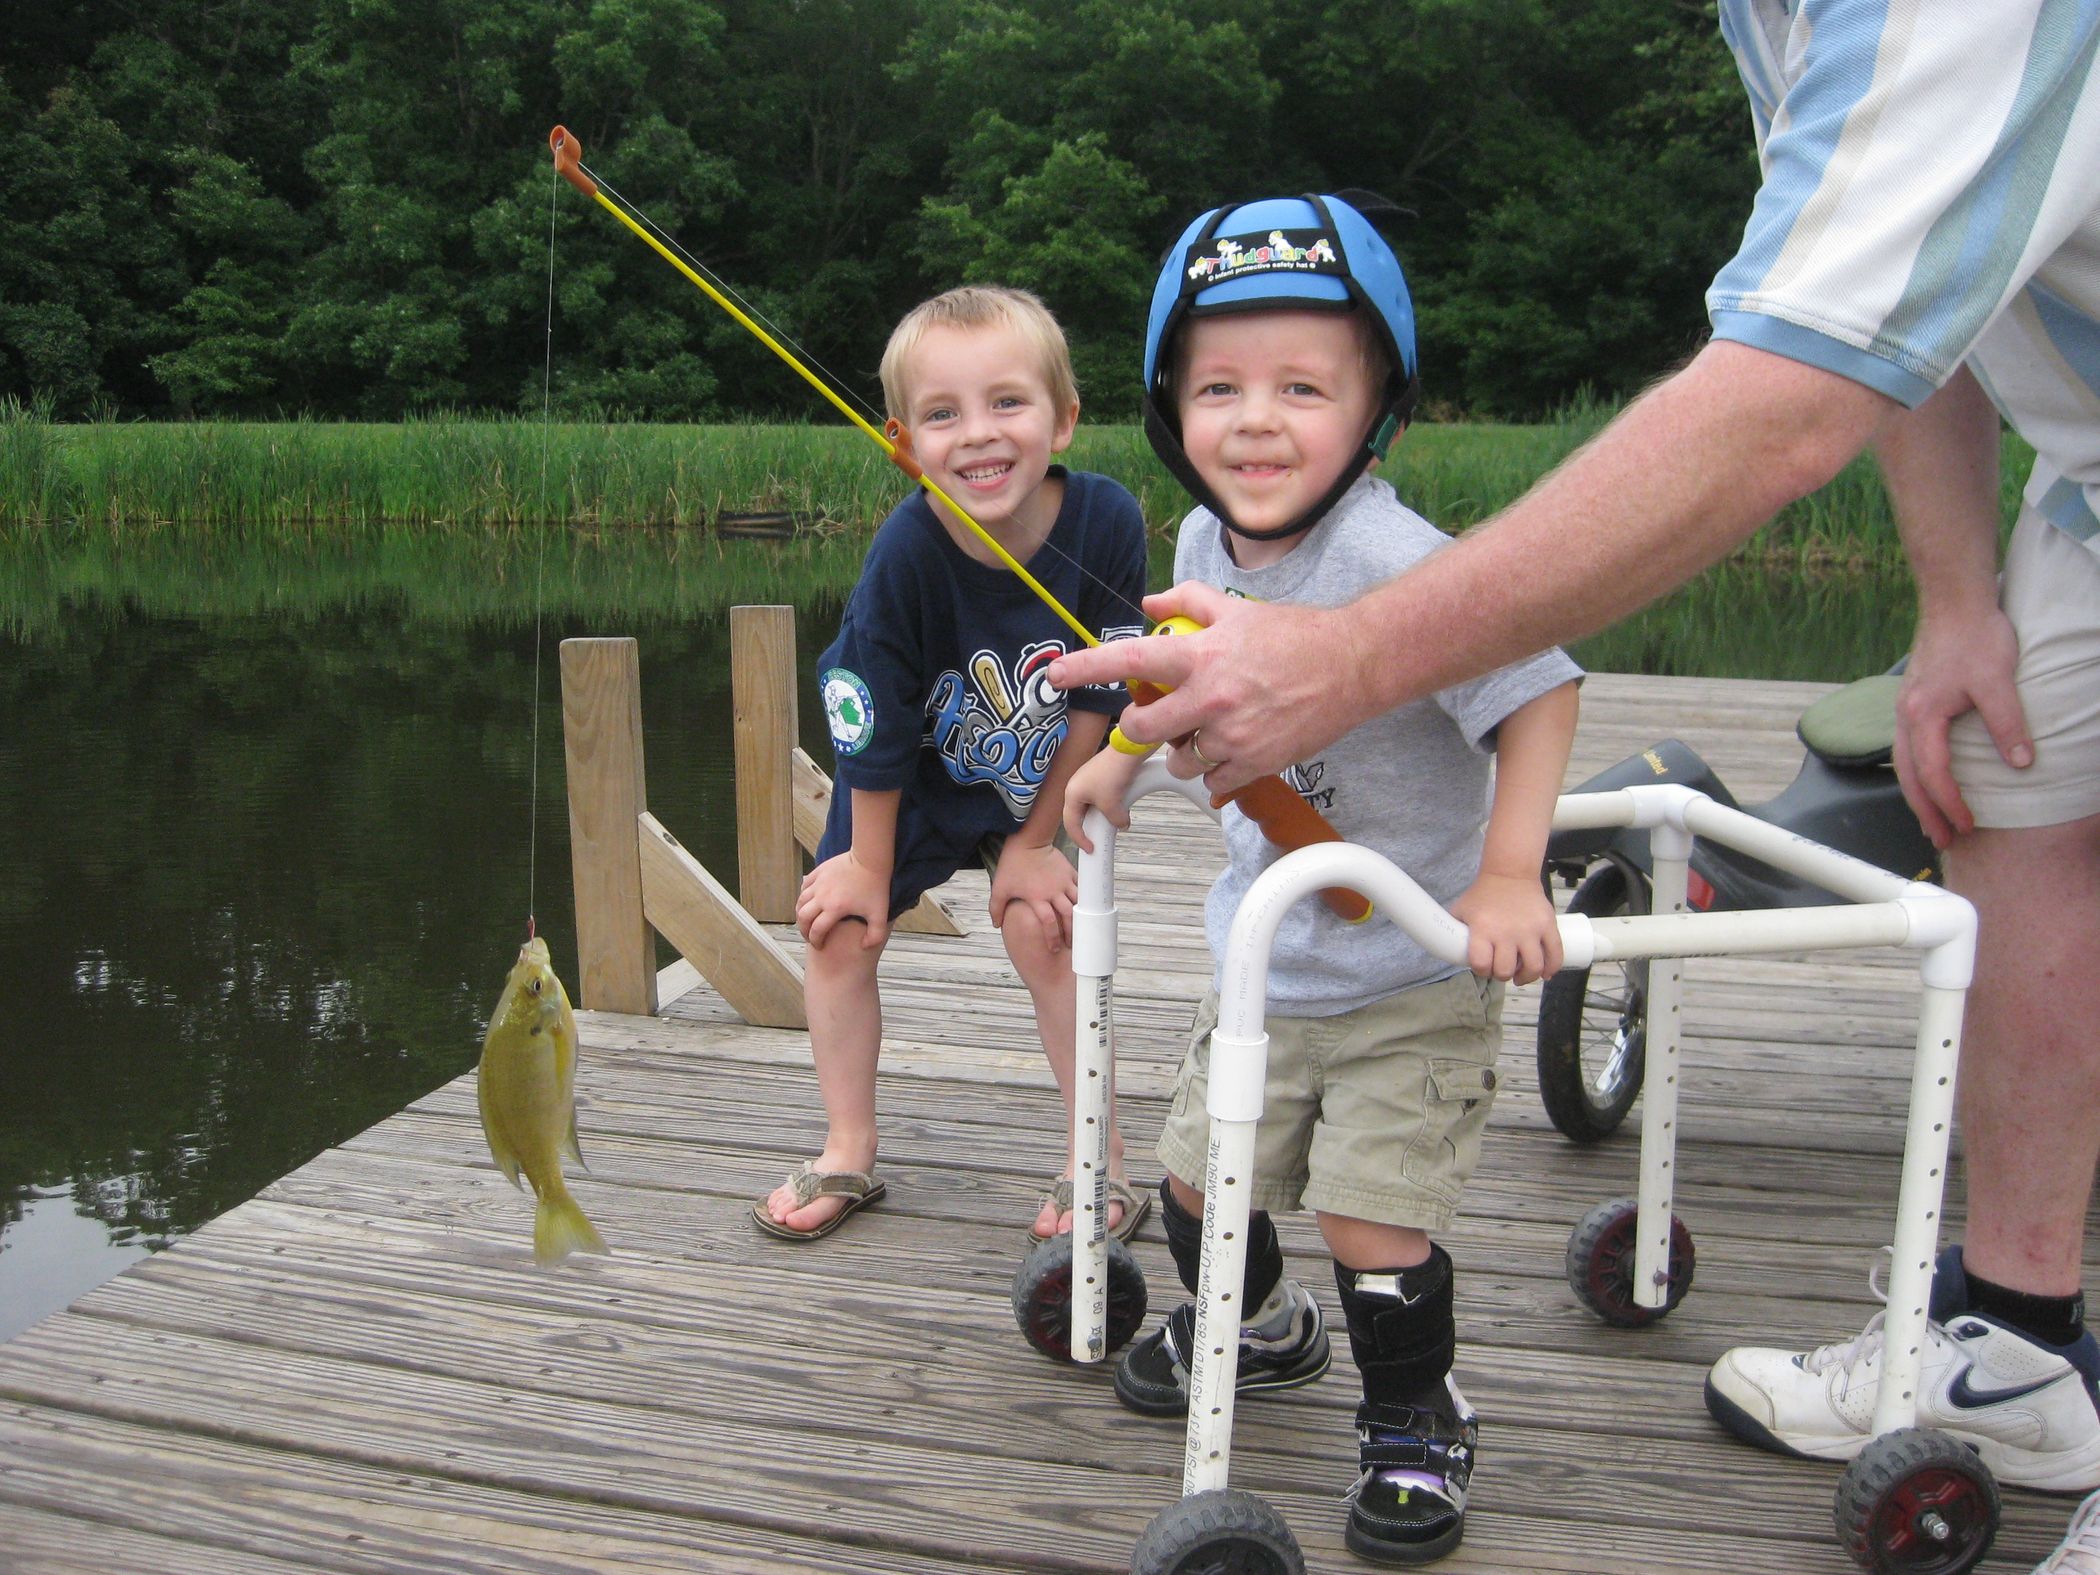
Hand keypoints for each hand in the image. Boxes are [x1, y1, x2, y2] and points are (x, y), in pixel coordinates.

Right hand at [797, 850, 890, 949]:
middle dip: (804, 931)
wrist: (871, 859)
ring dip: (801, 914)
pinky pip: (805, 886)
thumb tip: (864, 947)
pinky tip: (809, 902)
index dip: (816, 941)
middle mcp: (822, 896)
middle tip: (810, 936)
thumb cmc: (876, 887)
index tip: (819, 946)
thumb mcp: (880, 914)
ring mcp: (819, 883)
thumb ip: (875, 935)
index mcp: (835, 908)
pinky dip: (804, 896)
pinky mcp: (819, 872)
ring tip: (807, 921)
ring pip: (801, 902)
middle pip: (803, 918)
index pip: (817, 930)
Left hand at [989, 839, 1074, 950]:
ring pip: (1078, 903)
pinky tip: (1084, 908)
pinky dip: (1083, 899)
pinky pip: (1081, 888)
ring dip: (1080, 917)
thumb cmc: (1012, 865)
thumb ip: (996, 908)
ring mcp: (1063, 881)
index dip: (1052, 937)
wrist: (1027, 841)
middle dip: (1071, 932)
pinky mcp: (1069, 872)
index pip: (1049, 922)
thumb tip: (996, 925)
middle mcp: (1053, 891)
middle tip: (1071, 944)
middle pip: (1068, 916)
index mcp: (1037, 897)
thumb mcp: (999, 887)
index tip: (1053, 948)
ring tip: (1081, 929)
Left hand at [1045, 582, 1362, 793]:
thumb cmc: (1297, 636)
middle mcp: (1211, 698)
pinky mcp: (1255, 763)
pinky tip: (1239, 742)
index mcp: (1202, 656)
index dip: (1086, 667)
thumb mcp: (1238, 609)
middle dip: (1142, 725)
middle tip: (1160, 713)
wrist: (1353, 666)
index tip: (1054, 673)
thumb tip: (1149, 603)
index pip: (1130, 660)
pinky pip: (1214, 779)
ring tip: (1214, 725)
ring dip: (1186, 747)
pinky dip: (1218, 767)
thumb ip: (1188, 601)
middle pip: (1143, 728)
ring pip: (1181, 758)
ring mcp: (1232, 735)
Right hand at [1062, 748, 1140, 852]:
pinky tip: (1121, 806)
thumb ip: (1115, 821)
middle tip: (1101, 838)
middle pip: (1080, 814)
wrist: (1128, 750)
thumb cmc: (1113, 772)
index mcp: (1072, 794)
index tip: (1091, 849)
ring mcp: (1088, 779)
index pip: (1071, 824)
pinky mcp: (1100, 775)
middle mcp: (1076, 786)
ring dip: (1103, 815)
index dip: (1080, 839)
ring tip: (1115, 820)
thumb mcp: (1112, 804)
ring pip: (1093, 806)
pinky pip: (1102, 796)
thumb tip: (1122, 825)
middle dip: (1092, 826)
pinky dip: (1110, 805)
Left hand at [1448, 872, 1562, 985]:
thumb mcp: (1461, 911)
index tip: (1483, 966)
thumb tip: (1451, 954)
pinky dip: (1552, 968)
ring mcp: (1530, 929)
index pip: (1481, 963)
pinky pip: (1555, 954)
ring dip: (1526, 977)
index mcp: (1483, 928)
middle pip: (1506, 970)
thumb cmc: (1483, 895)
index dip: (1481, 970)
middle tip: (1502, 968)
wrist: (1509, 873)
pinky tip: (1545, 973)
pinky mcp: (1548, 925)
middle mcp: (1507, 931)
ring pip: (1533, 967)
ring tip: (1521, 975)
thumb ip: (1455, 933)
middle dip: (1502, 974)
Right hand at [1892, 602, 2030, 848]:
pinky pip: (1906, 750)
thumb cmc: (1975, 637)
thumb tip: (2021, 764)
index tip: (1968, 825)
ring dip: (1917, 796)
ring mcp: (1905, 710)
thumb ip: (2007, 724)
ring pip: (1902, 765)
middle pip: (1907, 776)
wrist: (1954, 602)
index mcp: (1922, 716)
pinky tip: (1928, 781)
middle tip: (1943, 841)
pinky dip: (1915, 774)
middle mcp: (1905, 717)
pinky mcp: (1912, 703)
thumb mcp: (1998, 681)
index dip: (1949, 802)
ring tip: (1933, 821)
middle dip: (1925, 811)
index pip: (1932, 772)